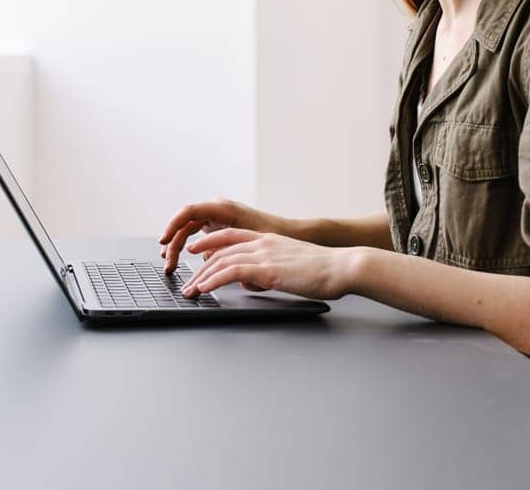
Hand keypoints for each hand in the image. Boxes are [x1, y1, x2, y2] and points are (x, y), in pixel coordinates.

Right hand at [157, 197, 296, 274]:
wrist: (293, 234)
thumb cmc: (276, 235)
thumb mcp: (252, 242)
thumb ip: (229, 250)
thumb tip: (208, 259)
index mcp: (224, 208)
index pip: (189, 212)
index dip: (173, 226)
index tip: (163, 242)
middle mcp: (218, 210)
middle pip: (186, 224)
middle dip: (173, 244)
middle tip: (167, 265)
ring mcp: (219, 217)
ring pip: (191, 230)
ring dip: (179, 247)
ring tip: (171, 265)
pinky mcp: (222, 227)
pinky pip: (199, 236)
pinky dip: (190, 248)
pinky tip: (186, 261)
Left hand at [180, 228, 358, 301]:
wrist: (341, 267)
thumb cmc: (323, 270)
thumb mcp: (291, 266)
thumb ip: (270, 269)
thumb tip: (255, 281)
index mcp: (269, 239)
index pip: (231, 236)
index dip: (210, 242)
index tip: (196, 250)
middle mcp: (263, 242)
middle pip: (221, 249)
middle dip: (201, 266)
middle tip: (188, 281)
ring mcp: (264, 254)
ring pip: (222, 260)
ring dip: (202, 277)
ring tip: (191, 291)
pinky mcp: (267, 269)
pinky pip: (231, 272)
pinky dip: (214, 280)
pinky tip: (204, 289)